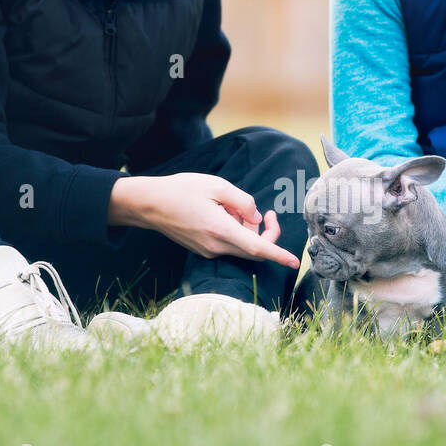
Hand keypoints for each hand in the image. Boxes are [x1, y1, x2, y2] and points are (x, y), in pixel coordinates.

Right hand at [107, 173, 299, 268]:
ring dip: (248, 230)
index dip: (278, 254)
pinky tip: (221, 215)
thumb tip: (258, 219)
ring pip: (243, 247)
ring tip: (231, 207)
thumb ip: (242, 201)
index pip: (257, 248)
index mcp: (220, 230)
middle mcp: (216, 246)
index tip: (295, 260)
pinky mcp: (204, 251)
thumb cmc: (182, 190)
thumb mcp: (216, 185)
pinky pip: (230, 245)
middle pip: (255, 250)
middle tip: (268, 213)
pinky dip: (235, 232)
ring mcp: (209, 251)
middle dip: (268, 235)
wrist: (150, 204)